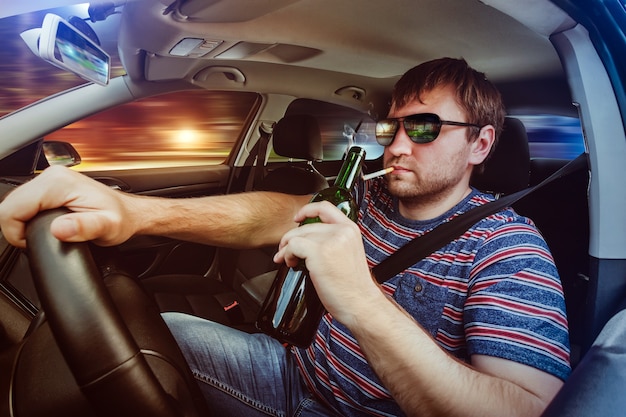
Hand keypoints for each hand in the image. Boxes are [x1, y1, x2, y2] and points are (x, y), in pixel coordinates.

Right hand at [0, 165, 137, 247]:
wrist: (130, 213)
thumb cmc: (121, 219)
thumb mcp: (107, 228)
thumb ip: (84, 228)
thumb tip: (60, 229)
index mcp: (58, 183)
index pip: (12, 209)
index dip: (16, 232)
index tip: (34, 243)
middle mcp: (52, 176)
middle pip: (10, 205)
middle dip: (18, 228)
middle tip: (41, 240)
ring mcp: (50, 179)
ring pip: (15, 204)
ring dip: (23, 223)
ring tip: (45, 234)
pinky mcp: (50, 186)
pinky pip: (25, 203)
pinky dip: (29, 218)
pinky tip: (45, 225)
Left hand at [273, 201, 384, 323]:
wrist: (360, 304)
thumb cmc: (353, 286)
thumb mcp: (349, 254)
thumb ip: (335, 242)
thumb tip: (311, 240)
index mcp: (350, 230)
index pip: (325, 207)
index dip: (307, 210)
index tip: (297, 219)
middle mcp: (341, 231)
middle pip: (306, 225)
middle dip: (291, 237)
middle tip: (285, 250)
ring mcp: (330, 240)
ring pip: (297, 235)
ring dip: (286, 248)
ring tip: (287, 259)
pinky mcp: (318, 252)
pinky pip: (293, 246)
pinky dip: (286, 254)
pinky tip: (290, 263)